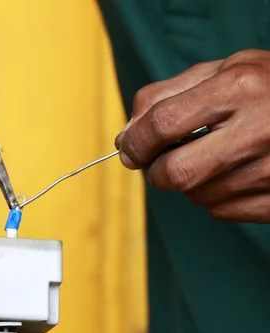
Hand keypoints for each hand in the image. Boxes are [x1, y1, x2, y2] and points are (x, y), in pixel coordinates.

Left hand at [116, 50, 269, 223]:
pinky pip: (220, 211)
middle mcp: (258, 130)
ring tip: (213, 157)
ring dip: (189, 182)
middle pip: (174, 173)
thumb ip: (166, 95)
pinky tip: (233, 173)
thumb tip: (125, 135)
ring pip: (195, 196)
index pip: (162, 124)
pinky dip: (215, 196)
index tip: (129, 148)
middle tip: (160, 160)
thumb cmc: (268, 88)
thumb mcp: (223, 71)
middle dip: (155, 171)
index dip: (135, 142)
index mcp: (241, 88)